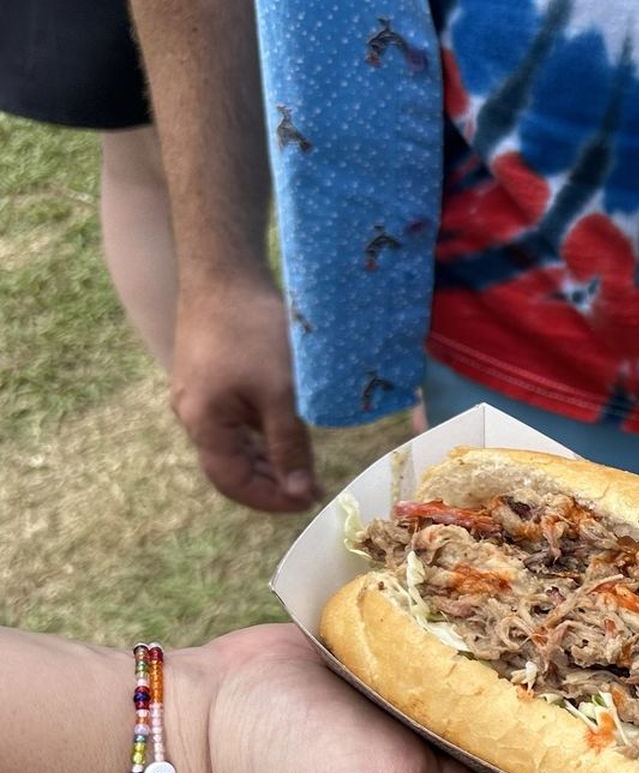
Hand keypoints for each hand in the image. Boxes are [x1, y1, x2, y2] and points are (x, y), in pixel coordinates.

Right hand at [169, 280, 317, 511]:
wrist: (225, 272)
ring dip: (267, 459)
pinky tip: (287, 434)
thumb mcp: (280, 392)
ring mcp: (198, 395)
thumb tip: (298, 492)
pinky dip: (260, 435)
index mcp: (202, 422)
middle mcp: (192, 414)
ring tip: (306, 466)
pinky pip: (233, 421)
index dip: (270, 499)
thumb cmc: (253, 330)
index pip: (231, 482)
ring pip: (233, 444)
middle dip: (272, 482)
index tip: (308, 500)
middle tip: (313, 486)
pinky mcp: (209, 378)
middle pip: (230, 466)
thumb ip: (288, 444)